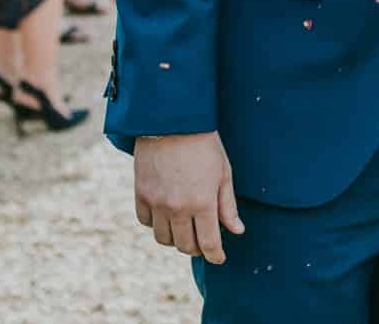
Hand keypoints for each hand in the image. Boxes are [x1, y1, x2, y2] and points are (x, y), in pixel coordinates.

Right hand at [135, 131, 244, 263]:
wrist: (172, 121)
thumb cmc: (204, 144)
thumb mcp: (224, 173)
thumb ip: (228, 205)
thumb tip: (237, 231)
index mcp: (203, 203)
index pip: (208, 243)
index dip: (215, 255)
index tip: (219, 258)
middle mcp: (178, 208)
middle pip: (185, 245)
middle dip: (197, 248)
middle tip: (203, 241)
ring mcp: (157, 203)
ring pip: (164, 239)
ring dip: (176, 238)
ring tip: (185, 229)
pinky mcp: (141, 195)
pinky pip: (146, 222)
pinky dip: (156, 224)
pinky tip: (166, 215)